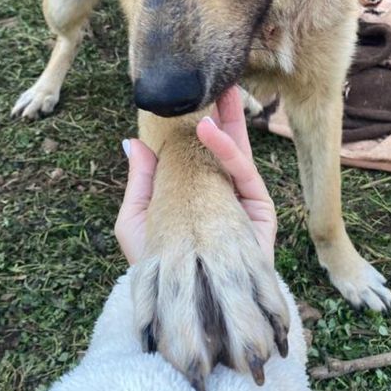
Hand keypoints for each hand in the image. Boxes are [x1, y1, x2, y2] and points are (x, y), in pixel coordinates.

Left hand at [115, 86, 276, 267]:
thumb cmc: (160, 270)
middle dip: (219, 113)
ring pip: (238, 152)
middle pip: (221, 147)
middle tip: (215, 80)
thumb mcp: (137, 223)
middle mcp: (220, 195)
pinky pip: (244, 173)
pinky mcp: (259, 211)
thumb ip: (140, 184)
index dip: (192, 126)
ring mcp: (241, 202)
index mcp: (193, 195)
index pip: (194, 154)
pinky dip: (229, 149)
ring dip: (231, 119)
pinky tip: (212, 129)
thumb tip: (131, 142)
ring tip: (223, 90)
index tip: (184, 97)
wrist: (188, 309)